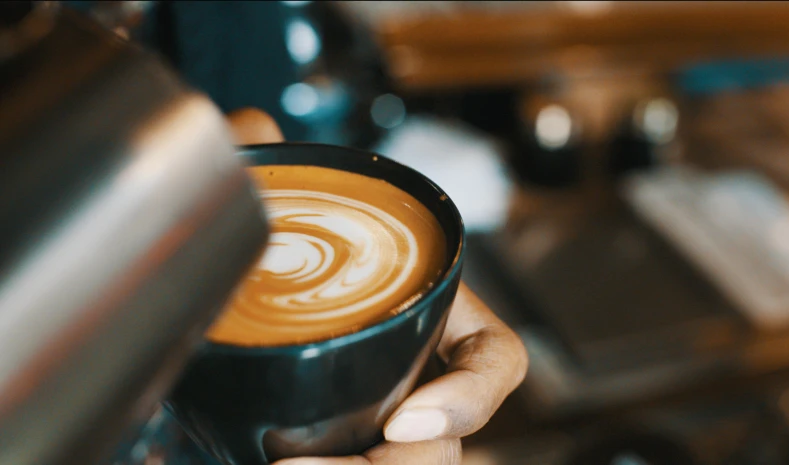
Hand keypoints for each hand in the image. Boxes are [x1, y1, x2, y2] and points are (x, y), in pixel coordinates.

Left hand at [227, 108, 529, 464]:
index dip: (469, 397)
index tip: (405, 415)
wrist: (249, 300)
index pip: (493, 362)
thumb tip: (251, 132)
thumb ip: (273, 166)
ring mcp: (380, 417)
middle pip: (445, 442)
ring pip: (404, 464)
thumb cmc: (298, 255)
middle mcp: (419, 376)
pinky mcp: (340, 447)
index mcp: (435, 317)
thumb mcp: (295, 212)